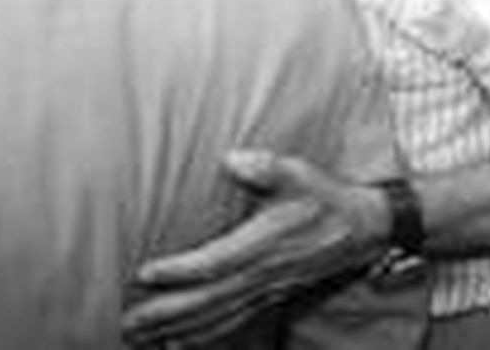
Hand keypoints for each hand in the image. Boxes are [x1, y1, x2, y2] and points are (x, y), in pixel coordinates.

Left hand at [121, 150, 391, 346]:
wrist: (361, 229)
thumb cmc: (323, 198)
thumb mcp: (298, 173)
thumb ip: (266, 167)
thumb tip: (233, 159)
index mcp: (264, 244)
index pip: (215, 263)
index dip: (180, 271)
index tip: (145, 273)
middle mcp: (261, 274)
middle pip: (207, 301)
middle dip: (166, 314)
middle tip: (128, 322)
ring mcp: (264, 291)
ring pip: (215, 317)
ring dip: (176, 329)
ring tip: (139, 336)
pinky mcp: (268, 298)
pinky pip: (231, 323)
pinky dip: (202, 335)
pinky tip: (178, 342)